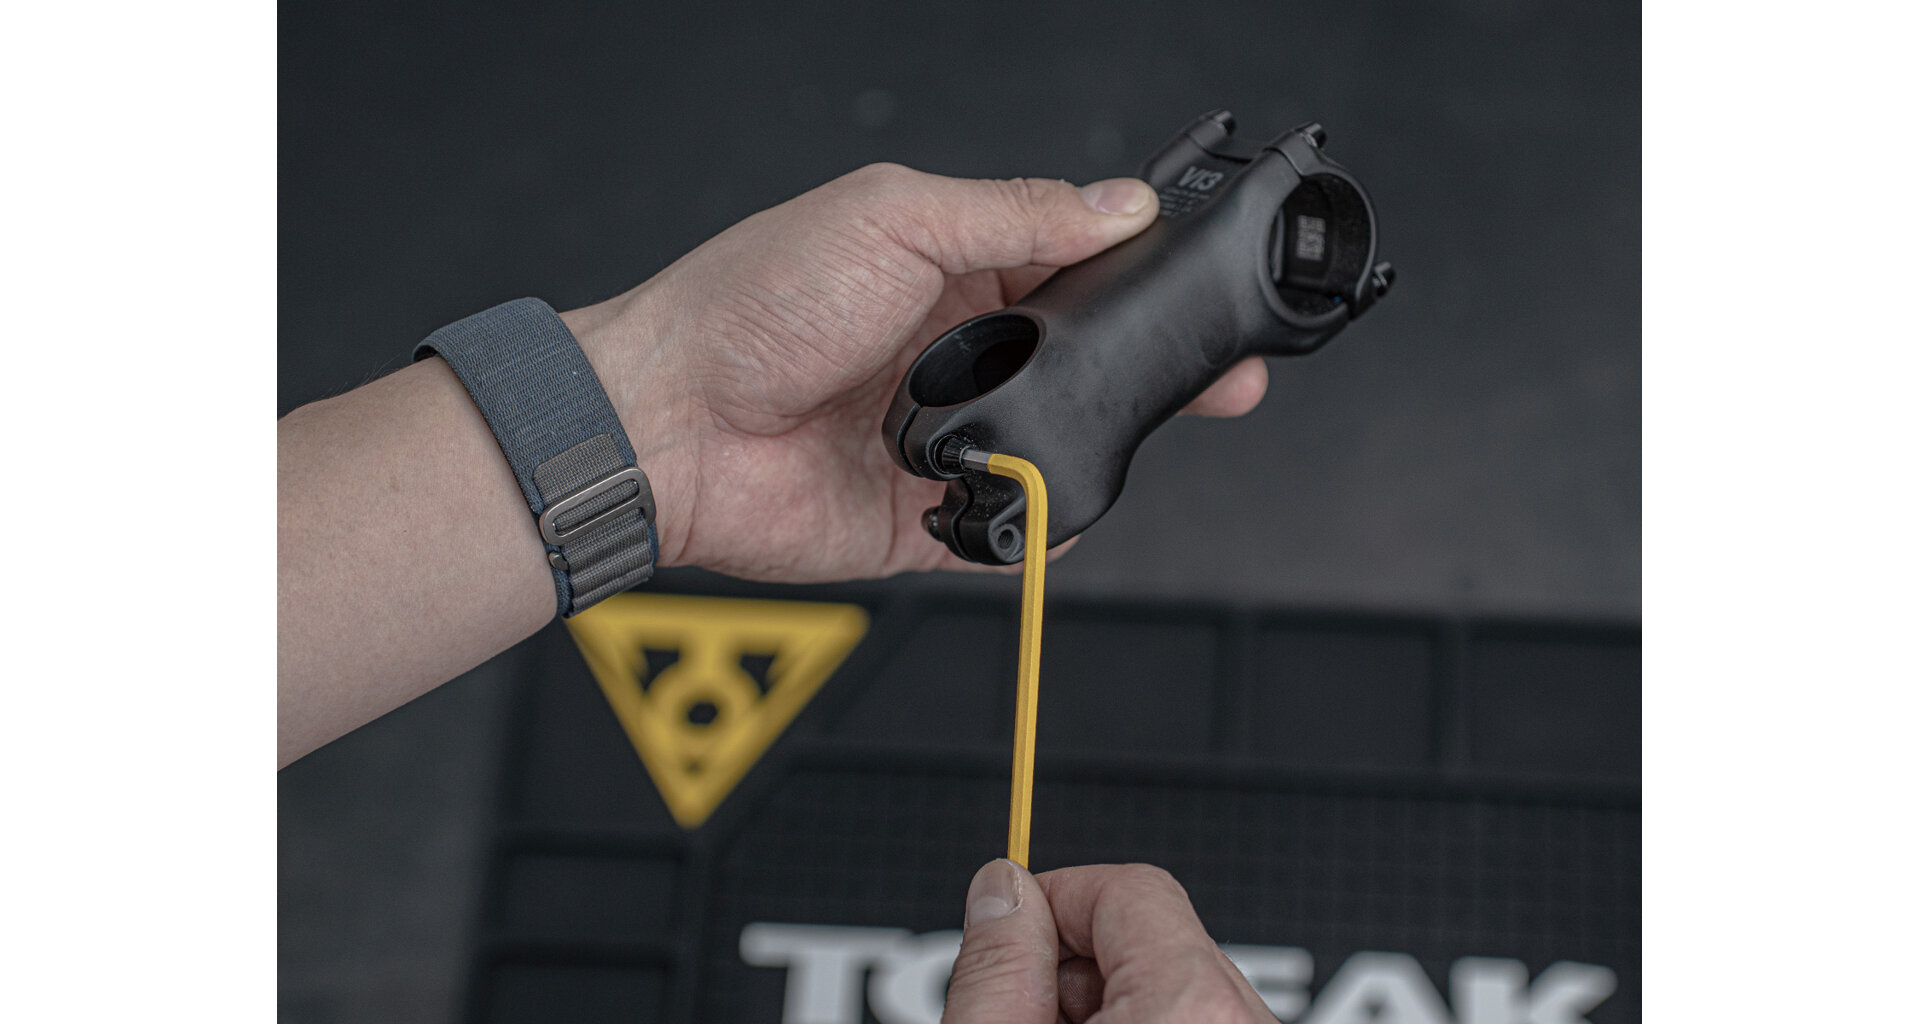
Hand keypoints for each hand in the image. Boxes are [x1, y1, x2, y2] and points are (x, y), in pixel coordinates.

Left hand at [562, 163, 1269, 581]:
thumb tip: (1118, 204)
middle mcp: (953, 355)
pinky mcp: (921, 516)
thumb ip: (1014, 216)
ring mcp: (942, 436)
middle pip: (1082, 366)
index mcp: (951, 271)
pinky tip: (1049, 506)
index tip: (1200, 285)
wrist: (667, 422)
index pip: (1076, 271)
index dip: (1141, 280)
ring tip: (1117, 433)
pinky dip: (1037, 525)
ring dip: (1090, 445)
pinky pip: (1006, 529)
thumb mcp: (894, 220)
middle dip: (1151, 373)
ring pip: (1055, 449)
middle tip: (1219, 379)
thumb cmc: (751, 304)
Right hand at [943, 860, 1275, 1023]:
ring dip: (1110, 1009)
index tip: (1006, 932)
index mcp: (1189, 1011)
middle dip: (1075, 966)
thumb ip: (997, 967)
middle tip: (1020, 1015)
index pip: (1128, 887)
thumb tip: (1000, 890)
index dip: (1053, 898)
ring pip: (1177, 995)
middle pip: (1156, 941)